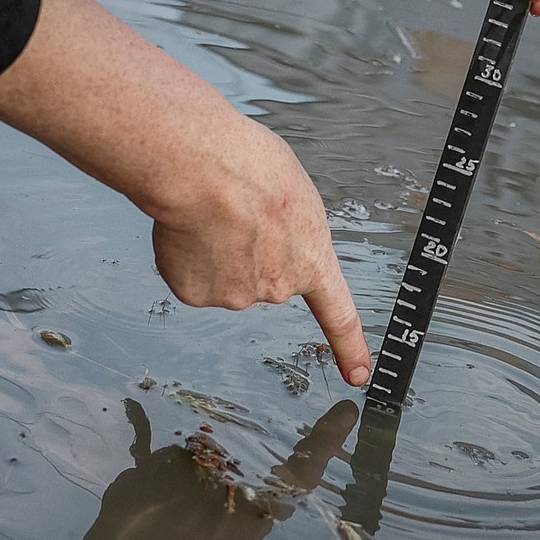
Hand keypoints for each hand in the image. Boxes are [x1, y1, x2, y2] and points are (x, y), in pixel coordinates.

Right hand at [0, 0, 371, 385]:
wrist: (201, 169)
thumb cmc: (245, 163)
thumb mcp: (290, 189)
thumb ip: (285, 224)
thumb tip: (253, 234)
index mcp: (312, 258)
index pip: (337, 314)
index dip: (349, 347)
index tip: (358, 376)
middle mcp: (278, 288)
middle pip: (258, 278)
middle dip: (244, 251)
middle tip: (229, 211)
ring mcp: (236, 296)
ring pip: (219, 275)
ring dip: (209, 250)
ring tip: (204, 213)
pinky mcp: (195, 294)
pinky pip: (187, 276)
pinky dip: (180, 254)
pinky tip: (183, 228)